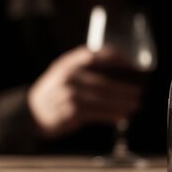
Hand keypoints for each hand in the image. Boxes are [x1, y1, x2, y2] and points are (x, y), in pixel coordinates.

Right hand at [27, 46, 142, 138]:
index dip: (118, 59)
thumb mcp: (63, 72)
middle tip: (140, 90)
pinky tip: (122, 116)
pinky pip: (97, 113)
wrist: (31, 112)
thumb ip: (84, 67)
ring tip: (136, 104)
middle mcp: (69, 76)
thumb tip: (120, 72)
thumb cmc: (55, 92)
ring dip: (123, 102)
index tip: (133, 65)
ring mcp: (70, 94)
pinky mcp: (71, 112)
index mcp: (68, 63)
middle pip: (104, 81)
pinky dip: (112, 115)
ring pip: (104, 98)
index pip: (97, 55)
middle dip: (125, 87)